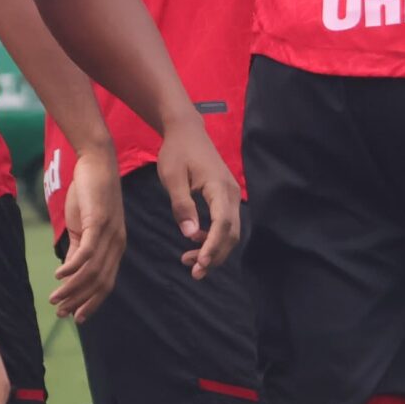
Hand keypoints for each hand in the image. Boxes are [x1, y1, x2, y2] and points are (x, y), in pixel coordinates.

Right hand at [50, 143, 124, 321]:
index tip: (76, 317)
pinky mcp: (98, 222)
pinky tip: (58, 275)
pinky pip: (86, 252)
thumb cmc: (90, 193)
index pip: (105, 284)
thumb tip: (68, 273)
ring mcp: (109, 234)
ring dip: (72, 288)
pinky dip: (72, 267)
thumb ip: (78, 249)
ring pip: (91, 272)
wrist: (96, 162)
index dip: (91, 302)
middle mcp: (116, 244)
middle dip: (79, 301)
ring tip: (54, 299)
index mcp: (115, 247)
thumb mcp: (83, 226)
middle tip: (61, 313)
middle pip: (99, 283)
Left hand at [156, 120, 241, 276]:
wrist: (187, 131)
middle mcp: (232, 193)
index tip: (201, 265)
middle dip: (215, 255)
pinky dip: (213, 237)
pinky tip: (194, 239)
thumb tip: (189, 234)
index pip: (222, 224)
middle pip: (231, 233)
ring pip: (230, 231)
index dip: (213, 247)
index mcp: (219, 187)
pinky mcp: (226, 197)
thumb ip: (181, 205)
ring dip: (214, 249)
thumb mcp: (172, 177)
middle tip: (194, 272)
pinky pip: (225, 223)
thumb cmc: (176, 152)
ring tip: (190, 261)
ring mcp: (232, 195)